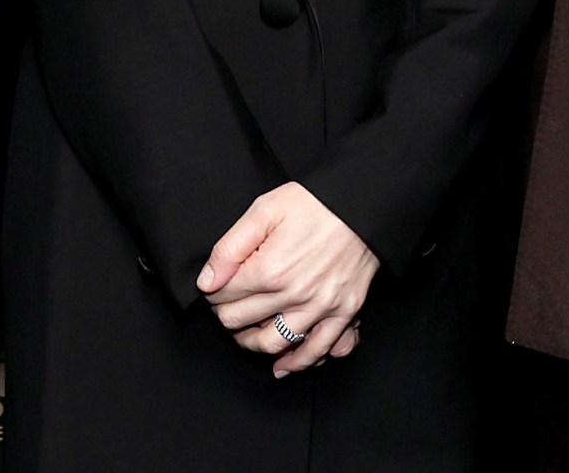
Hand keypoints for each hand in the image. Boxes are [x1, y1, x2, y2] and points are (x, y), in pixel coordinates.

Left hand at [199, 182, 375, 376]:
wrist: (361, 204)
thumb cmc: (314, 203)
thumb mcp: (264, 210)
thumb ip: (230, 248)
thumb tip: (207, 282)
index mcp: (269, 269)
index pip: (223, 296)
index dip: (214, 291)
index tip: (217, 285)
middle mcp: (294, 294)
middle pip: (241, 321)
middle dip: (226, 314)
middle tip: (227, 305)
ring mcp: (320, 307)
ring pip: (274, 343)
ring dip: (252, 343)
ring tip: (245, 334)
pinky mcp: (344, 312)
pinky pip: (318, 350)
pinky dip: (298, 362)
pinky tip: (282, 365)